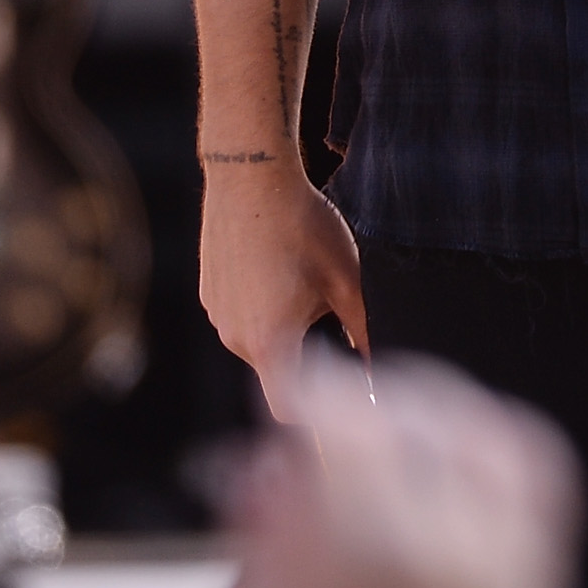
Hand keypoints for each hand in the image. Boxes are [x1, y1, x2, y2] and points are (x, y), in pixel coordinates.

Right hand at [155, 352, 579, 587]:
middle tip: (322, 418)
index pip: (344, 428)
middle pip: (408, 421)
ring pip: (480, 430)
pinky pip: (531, 465)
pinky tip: (457, 441)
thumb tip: (259, 472)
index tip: (287, 395)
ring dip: (429, 411)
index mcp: (362, 561)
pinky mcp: (542, 570)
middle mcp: (447, 546)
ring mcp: (507, 555)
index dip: (312, 396)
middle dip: (358, 409)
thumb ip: (259, 554)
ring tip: (386, 420)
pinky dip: (493, 437)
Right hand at [199, 158, 365, 424]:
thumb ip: (365, 328)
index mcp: (269, 342)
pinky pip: (242, 317)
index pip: (287, 405)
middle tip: (332, 314)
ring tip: (306, 281)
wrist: (251, 179)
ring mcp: (217, 316)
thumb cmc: (304, 227)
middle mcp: (234, 338)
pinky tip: (281, 268)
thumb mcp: (346, 278)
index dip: (316, 408)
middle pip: (277, 369)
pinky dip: (263, 305)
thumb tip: (378, 363)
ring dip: (284, 327)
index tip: (340, 392)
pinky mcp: (209, 295)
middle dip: (307, 353)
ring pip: (259, 341)